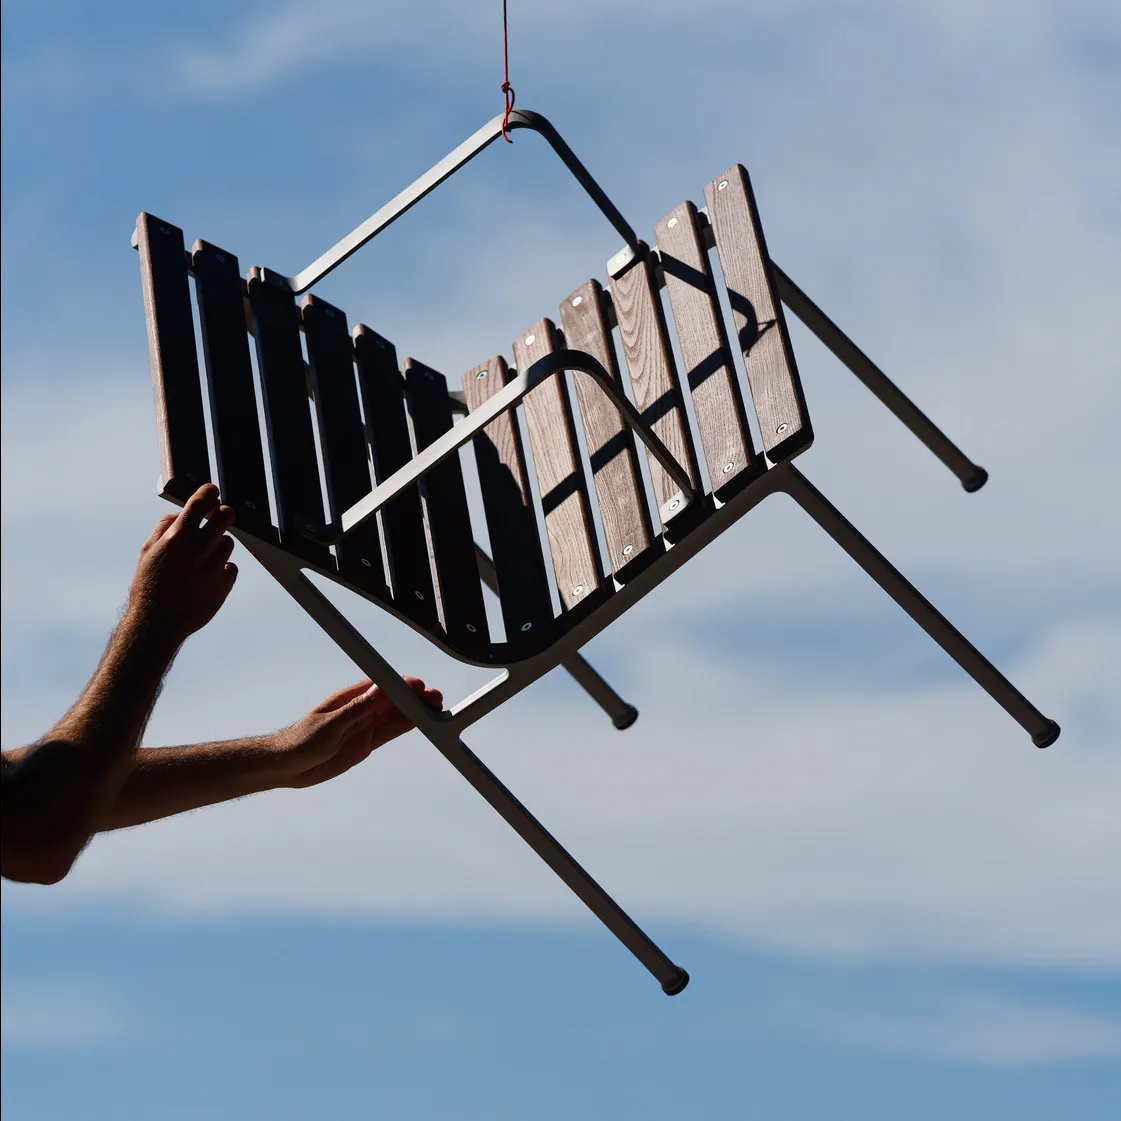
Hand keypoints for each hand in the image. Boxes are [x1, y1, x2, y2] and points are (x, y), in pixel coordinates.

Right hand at [127, 484, 237, 646]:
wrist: (157, 624)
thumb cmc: (148, 585)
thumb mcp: (147, 552)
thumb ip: (165, 528)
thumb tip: (182, 513)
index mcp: (176, 539)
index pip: (199, 503)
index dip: (208, 492)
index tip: (211, 490)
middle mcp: (198, 551)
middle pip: (226, 516)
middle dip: (222, 512)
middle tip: (217, 516)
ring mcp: (214, 568)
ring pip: (228, 542)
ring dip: (218, 544)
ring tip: (199, 559)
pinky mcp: (224, 584)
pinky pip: (231, 566)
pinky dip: (221, 568)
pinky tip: (205, 577)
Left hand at [270, 678, 443, 788]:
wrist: (287, 767)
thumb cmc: (300, 741)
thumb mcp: (329, 725)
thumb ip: (355, 709)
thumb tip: (378, 689)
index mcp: (349, 698)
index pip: (380, 687)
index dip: (400, 686)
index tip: (418, 687)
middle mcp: (359, 710)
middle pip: (393, 700)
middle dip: (414, 698)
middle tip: (436, 698)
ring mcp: (363, 727)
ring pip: (395, 716)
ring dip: (415, 711)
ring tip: (437, 708)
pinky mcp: (364, 744)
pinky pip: (389, 733)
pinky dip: (405, 727)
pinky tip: (420, 722)